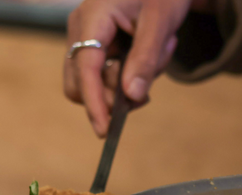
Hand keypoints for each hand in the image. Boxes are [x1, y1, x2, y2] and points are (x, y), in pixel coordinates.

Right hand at [64, 0, 197, 136]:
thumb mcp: (161, 22)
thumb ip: (146, 59)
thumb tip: (132, 98)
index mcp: (93, 17)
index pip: (85, 69)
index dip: (94, 102)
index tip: (105, 130)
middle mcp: (80, 29)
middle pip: (80, 84)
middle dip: (114, 94)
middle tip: (149, 81)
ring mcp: (83, 38)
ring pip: (93, 83)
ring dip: (126, 82)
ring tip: (159, 54)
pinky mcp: (93, 45)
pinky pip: (103, 75)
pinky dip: (127, 75)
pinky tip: (149, 54)